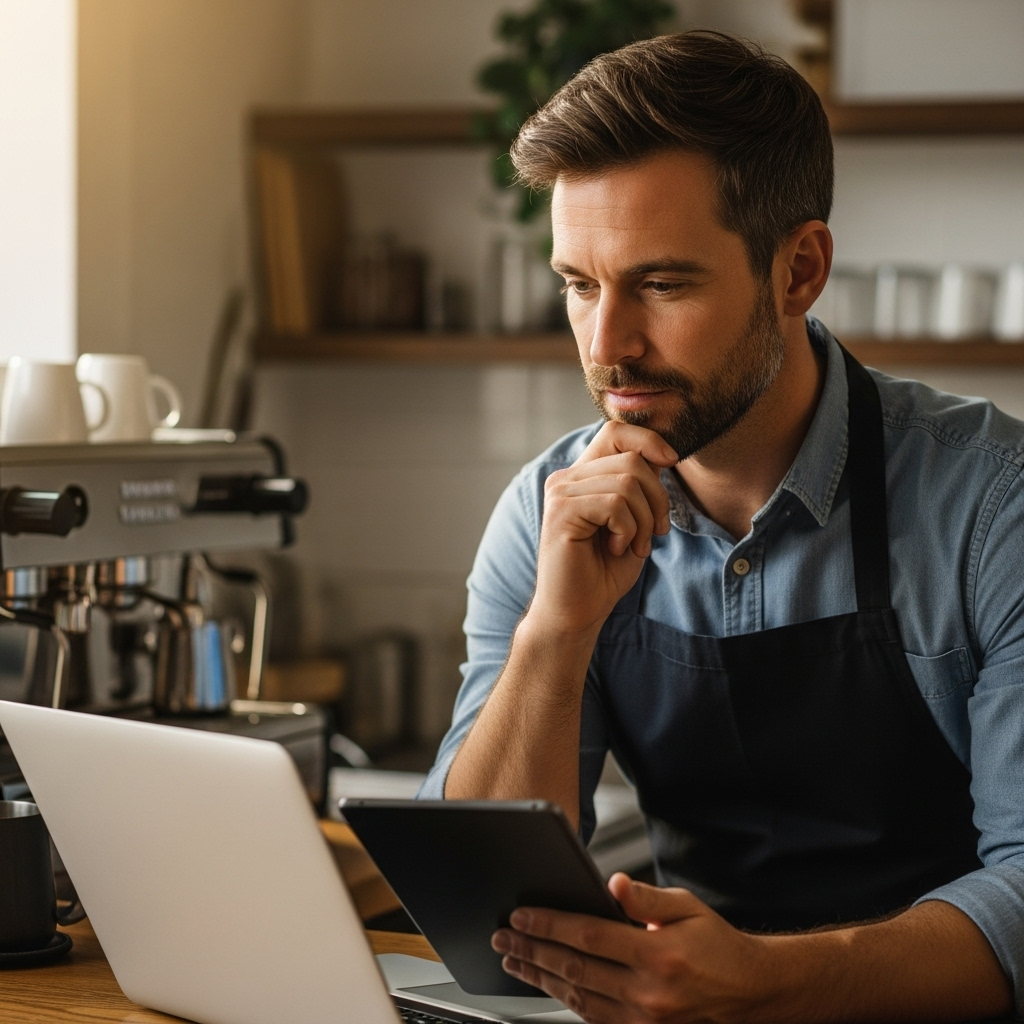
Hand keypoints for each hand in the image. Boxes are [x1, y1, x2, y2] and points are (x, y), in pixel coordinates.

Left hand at [491, 874, 771, 1023]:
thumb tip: (612, 883)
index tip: (521, 915)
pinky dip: (565, 1001)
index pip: (588, 936)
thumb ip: (646, 899)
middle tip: (503, 936)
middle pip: (573, 968)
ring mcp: (644, 1020)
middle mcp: (648, 992)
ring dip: (539, 978)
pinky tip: (546, 985)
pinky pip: (594, 1018)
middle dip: (531, 950)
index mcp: (658, 954)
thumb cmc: (719, 947)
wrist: (752, 994)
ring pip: (577, 997)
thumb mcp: (689, 909)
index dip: (549, 924)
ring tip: (513, 960)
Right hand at [527, 423, 677, 636]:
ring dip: (643, 520)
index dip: (649, 439)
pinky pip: (615, 504)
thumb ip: (640, 487)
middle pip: (632, 459)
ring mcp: (560, 493)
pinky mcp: (560, 512)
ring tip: (631, 545)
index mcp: (582, 476)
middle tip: (653, 532)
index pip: (616, 431)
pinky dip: (627, 530)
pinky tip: (615, 548)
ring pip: (627, 482)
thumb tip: (662, 455)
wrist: (577, 612)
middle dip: (657, 498)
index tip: (671, 463)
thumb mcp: (633, 521)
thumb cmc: (604, 571)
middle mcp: (566, 478)